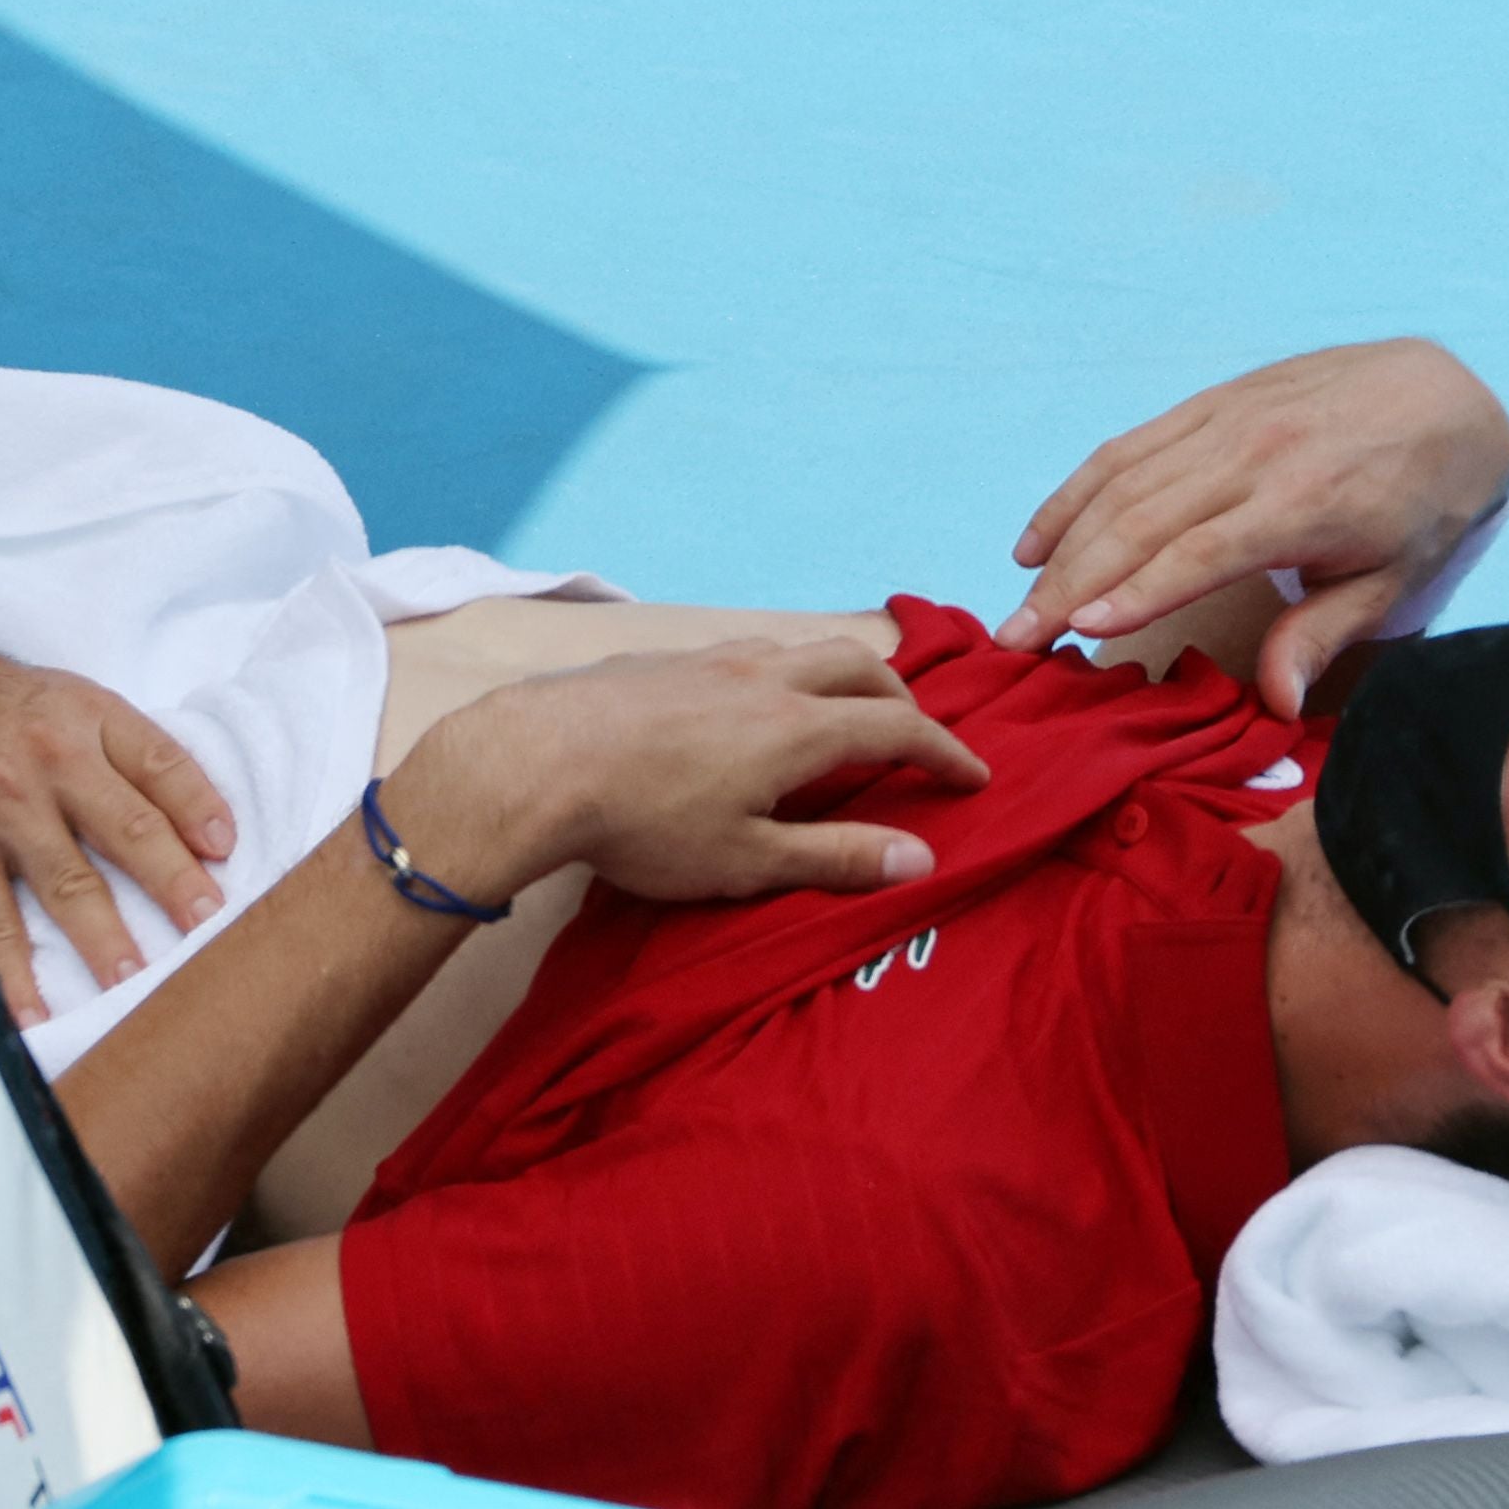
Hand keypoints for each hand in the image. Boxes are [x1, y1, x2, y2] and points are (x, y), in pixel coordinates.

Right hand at [0, 637, 239, 1021]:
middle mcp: (52, 763)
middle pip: (125, 827)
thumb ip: (144, 759)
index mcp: (92, 721)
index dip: (199, 806)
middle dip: (169, 881)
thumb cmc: (21, 705)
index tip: (227, 851)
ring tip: (131, 981)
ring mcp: (5, 811)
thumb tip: (210, 834)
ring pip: (62, 882)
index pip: (160, 764)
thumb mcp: (88, 703)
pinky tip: (33, 1011)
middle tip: (206, 927)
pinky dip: (11, 967)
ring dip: (99, 936)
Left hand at [387, 637, 986, 910]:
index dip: (946, 754)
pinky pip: (741, 652)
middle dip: (899, 700)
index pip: (899, 730)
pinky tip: (748, 702)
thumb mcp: (748, 861)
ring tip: (840, 708)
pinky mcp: (658, 659)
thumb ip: (836, 857)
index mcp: (799, 728)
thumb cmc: (644, 824)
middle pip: (857, 667)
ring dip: (838, 674)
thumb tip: (921, 858)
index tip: (974, 777)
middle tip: (913, 737)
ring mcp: (708, 660)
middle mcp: (763, 677)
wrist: (534, 762)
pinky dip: (777, 671)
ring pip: (797, 648)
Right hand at [999, 337, 1508, 716]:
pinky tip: (1039, 538)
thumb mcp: (1396, 579)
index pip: (1198, 553)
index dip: (1134, 593)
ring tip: (1017, 601)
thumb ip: (1325, 633)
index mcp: (1303, 503)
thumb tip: (1277, 703)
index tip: (1077, 631)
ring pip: (1120, 483)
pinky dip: (1074, 492)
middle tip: (1018, 638)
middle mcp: (1253, 454)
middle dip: (1069, 584)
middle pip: (1139, 522)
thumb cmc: (1424, 500)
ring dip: (1061, 543)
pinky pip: (1126, 447)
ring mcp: (1224, 421)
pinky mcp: (1207, 402)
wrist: (1444, 392)